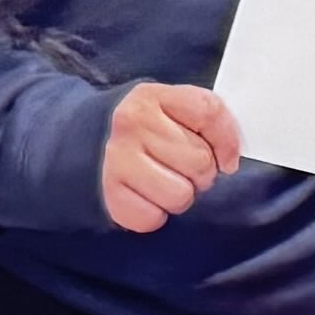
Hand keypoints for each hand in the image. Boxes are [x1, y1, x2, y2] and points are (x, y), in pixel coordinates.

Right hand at [101, 78, 242, 232]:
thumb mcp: (169, 108)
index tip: (227, 158)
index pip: (209, 113)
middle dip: (201, 173)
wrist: (85, 145)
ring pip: (181, 195)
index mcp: (152, 97)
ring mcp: (117, 160)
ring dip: (179, 196)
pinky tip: (145, 196)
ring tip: (164, 182)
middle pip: (200, 161)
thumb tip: (230, 159)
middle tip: (182, 169)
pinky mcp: (109, 194)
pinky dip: (154, 214)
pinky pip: (153, 218)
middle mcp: (132, 124)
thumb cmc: (143, 130)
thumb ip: (204, 119)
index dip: (228, 141)